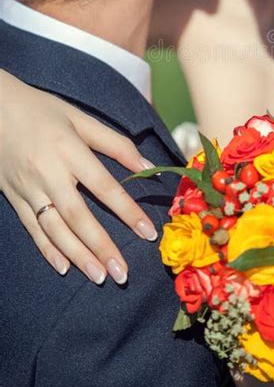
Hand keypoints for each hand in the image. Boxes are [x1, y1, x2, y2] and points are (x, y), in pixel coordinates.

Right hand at [0, 69, 158, 284]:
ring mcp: (28, 188)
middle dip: (102, 247)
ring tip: (99, 277)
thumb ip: (115, 143)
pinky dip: (47, 249)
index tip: (147, 233)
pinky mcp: (12, 197)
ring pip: (54, 229)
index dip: (127, 211)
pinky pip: (31, 228)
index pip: (104, 186)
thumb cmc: (42, 110)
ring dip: (78, 256)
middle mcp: (48, 173)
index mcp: (69, 149)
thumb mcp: (80, 118)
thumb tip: (147, 166)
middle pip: (78, 216)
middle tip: (122, 273)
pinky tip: (64, 267)